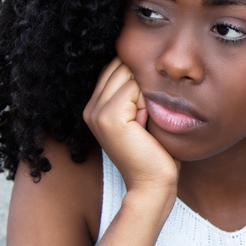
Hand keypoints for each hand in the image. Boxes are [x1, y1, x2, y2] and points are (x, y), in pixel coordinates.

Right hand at [83, 58, 178, 194]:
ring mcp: (96, 112)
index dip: (138, 79)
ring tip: (146, 122)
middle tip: (147, 118)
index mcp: (94, 107)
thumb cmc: (155, 153)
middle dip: (142, 84)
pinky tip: (146, 126)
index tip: (146, 108)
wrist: (152, 185)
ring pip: (128, 74)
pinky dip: (148, 103)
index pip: (115, 67)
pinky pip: (135, 88)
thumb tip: (144, 61)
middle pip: (121, 66)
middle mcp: (90, 108)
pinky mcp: (109, 117)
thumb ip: (135, 92)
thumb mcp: (142, 116)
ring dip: (146, 94)